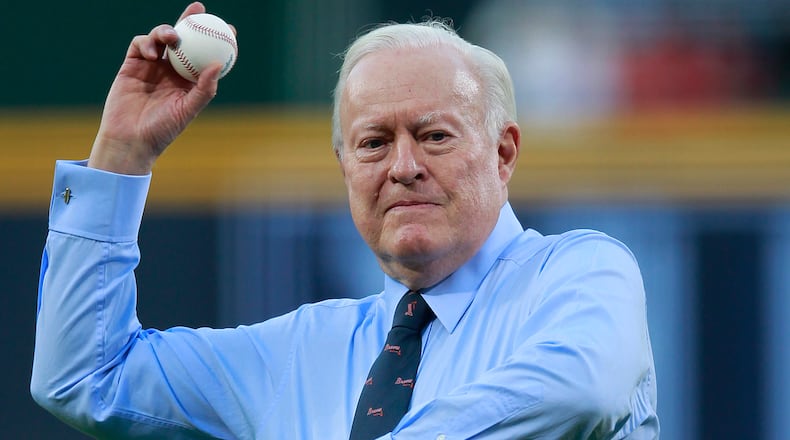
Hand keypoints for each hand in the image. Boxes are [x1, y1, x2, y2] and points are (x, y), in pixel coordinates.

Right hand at [88, 2, 231, 174]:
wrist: (130, 139)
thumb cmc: (162, 130)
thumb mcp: (188, 110)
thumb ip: (204, 88)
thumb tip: (217, 64)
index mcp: (189, 81)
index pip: (205, 55)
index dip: (217, 40)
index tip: (229, 29)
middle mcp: (172, 71)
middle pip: (184, 40)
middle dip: (191, 20)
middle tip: (199, 9)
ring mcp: (151, 66)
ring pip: (161, 38)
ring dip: (166, 31)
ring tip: (172, 37)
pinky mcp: (132, 65)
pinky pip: (140, 45)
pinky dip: (147, 43)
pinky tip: (153, 53)